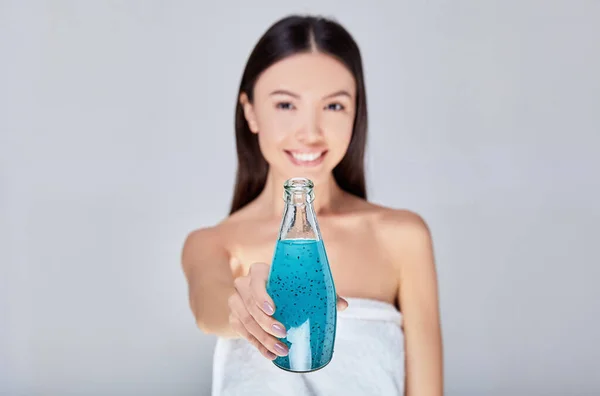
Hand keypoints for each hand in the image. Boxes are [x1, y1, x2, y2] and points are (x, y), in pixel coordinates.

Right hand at [227, 262, 347, 359]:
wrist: (263, 299)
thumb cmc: (285, 289)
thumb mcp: (300, 288)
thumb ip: (321, 293)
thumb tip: (342, 305)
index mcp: (260, 271)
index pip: (255, 278)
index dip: (262, 294)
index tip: (274, 310)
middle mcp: (244, 284)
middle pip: (249, 303)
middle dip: (266, 322)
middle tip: (283, 333)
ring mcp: (236, 301)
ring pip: (245, 320)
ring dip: (263, 337)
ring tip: (281, 349)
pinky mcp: (234, 318)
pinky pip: (242, 333)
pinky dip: (257, 345)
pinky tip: (270, 354)